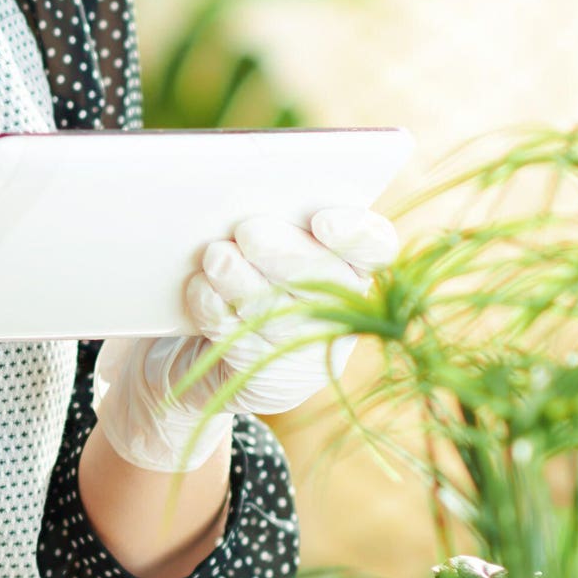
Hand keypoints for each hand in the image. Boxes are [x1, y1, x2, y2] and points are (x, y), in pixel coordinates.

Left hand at [91, 207, 399, 473]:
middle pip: (327, 280)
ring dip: (245, 281)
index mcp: (353, 263)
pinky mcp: (271, 380)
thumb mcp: (263, 238)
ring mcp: (309, 348)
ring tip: (216, 256)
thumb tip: (247, 198)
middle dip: (286, 254)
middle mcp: (343, 309)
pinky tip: (201, 287)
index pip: (376, 246)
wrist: (202, 348)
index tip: (321, 219)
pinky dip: (216, 309)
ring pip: (281, 313)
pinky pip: (243, 342)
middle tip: (249, 231)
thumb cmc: (242, 268)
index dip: (357, 233)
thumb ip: (271, 218)